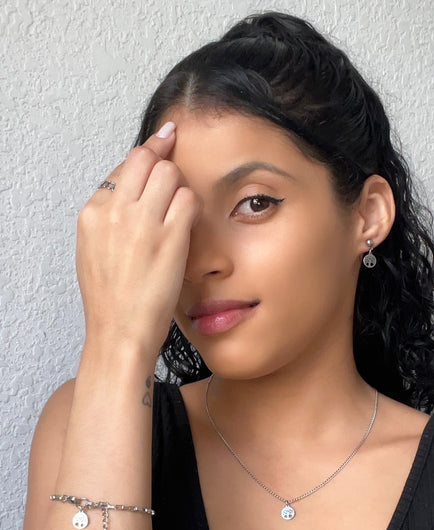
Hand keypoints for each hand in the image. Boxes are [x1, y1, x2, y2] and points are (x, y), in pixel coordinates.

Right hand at [76, 122, 198, 356]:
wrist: (120, 332)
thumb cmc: (110, 301)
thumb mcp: (94, 251)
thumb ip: (109, 219)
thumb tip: (130, 197)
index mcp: (93, 213)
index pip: (124, 166)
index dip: (147, 158)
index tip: (162, 146)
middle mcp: (115, 211)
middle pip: (147, 159)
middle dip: (165, 164)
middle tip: (175, 179)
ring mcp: (142, 222)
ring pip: (170, 173)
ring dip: (181, 187)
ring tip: (181, 214)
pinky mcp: (169, 237)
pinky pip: (189, 199)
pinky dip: (194, 208)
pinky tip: (191, 226)